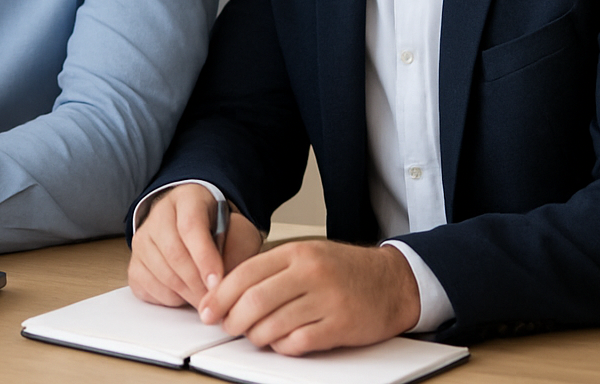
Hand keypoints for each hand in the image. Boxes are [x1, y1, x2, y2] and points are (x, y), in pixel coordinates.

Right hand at [129, 184, 261, 308]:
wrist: (196, 229)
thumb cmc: (220, 231)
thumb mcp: (239, 232)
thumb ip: (237, 250)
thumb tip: (224, 283)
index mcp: (188, 198)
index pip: (191, 226)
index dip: (204, 257)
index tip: (217, 282)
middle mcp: (159, 214)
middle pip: (174, 253)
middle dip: (198, 283)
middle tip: (216, 300)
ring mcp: (143, 239)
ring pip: (161, 273)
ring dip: (187, 293)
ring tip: (205, 298)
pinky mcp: (134, 263)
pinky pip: (148, 287)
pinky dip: (169, 298)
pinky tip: (185, 293)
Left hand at [197, 239, 419, 354]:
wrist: (392, 282)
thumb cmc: (344, 270)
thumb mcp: (307, 256)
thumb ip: (272, 270)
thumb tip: (228, 293)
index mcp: (297, 252)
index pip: (246, 273)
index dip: (220, 295)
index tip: (207, 309)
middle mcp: (310, 273)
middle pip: (255, 300)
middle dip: (232, 319)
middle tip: (227, 327)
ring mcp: (326, 299)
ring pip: (273, 324)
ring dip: (255, 336)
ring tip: (254, 336)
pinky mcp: (340, 325)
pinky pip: (298, 342)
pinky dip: (282, 347)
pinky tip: (281, 343)